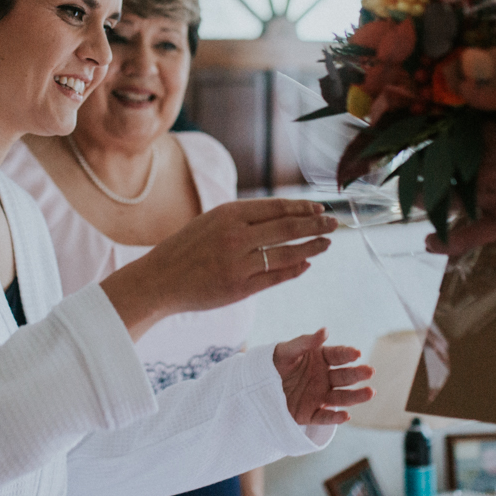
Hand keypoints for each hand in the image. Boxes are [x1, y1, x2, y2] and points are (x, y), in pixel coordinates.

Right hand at [103, 199, 335, 339]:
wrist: (159, 279)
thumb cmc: (186, 248)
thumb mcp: (211, 222)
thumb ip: (243, 219)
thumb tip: (283, 215)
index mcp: (228, 214)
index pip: (277, 207)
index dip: (303, 207)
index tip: (320, 208)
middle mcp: (236, 236)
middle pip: (287, 227)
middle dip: (315, 224)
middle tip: (335, 223)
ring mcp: (239, 263)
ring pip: (287, 253)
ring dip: (311, 247)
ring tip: (327, 244)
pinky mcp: (240, 288)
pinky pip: (276, 277)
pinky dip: (295, 269)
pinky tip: (307, 264)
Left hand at [272, 329, 372, 425]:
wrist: (254, 386)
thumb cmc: (272, 363)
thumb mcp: (286, 351)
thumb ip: (305, 342)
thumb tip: (326, 330)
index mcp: (320, 359)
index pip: (338, 356)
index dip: (347, 354)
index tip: (357, 353)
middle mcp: (324, 378)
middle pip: (344, 377)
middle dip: (357, 374)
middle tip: (370, 371)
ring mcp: (318, 396)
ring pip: (341, 398)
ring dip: (355, 397)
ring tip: (370, 392)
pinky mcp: (309, 414)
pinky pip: (324, 417)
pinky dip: (334, 418)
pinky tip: (346, 416)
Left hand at [425, 118, 495, 256]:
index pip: (465, 131)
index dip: (449, 129)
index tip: (436, 125)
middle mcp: (485, 168)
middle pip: (446, 163)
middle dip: (428, 160)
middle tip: (415, 158)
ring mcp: (489, 199)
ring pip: (447, 196)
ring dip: (425, 196)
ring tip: (411, 195)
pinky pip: (467, 237)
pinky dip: (447, 243)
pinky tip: (428, 243)